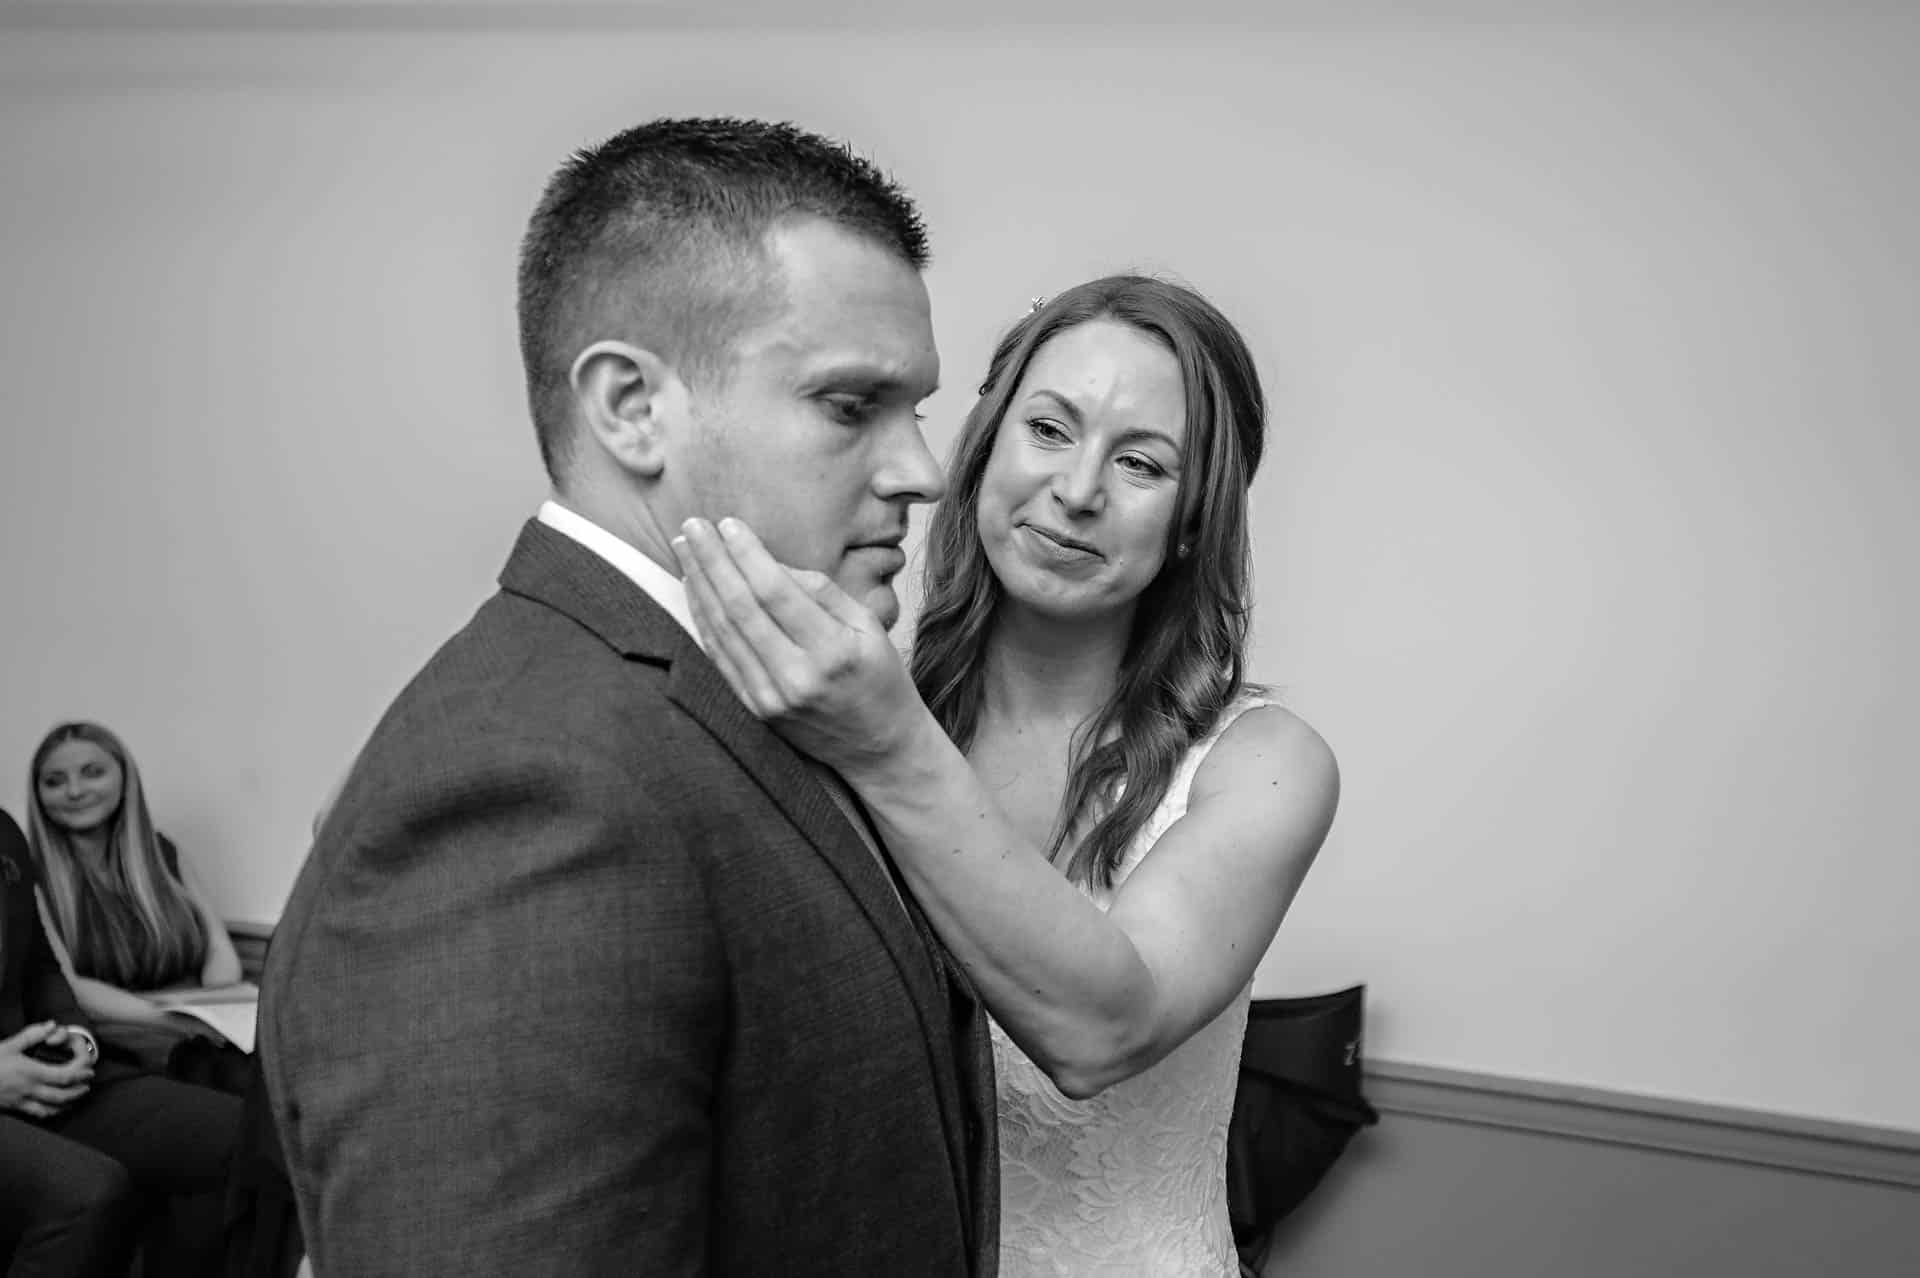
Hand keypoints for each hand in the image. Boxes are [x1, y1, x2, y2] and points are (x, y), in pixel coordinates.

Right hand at [0, 1022, 93, 1119]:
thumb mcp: (8, 1045)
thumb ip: (31, 1035)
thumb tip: (51, 1026)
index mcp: (31, 1072)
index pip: (64, 1076)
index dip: (80, 1075)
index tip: (88, 1071)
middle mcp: (29, 1089)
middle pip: (62, 1095)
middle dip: (78, 1091)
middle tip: (87, 1085)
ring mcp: (21, 1101)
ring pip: (52, 1108)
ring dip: (68, 1104)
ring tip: (76, 1097)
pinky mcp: (14, 1108)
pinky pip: (37, 1115)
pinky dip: (51, 1113)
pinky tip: (54, 1109)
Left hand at [673, 517, 927, 775]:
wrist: (878, 747)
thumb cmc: (879, 677)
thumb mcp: (869, 626)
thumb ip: (821, 591)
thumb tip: (769, 562)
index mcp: (833, 652)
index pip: (776, 592)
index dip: (747, 554)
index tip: (727, 523)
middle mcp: (797, 678)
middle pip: (740, 609)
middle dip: (712, 562)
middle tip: (692, 525)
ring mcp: (771, 699)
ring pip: (723, 632)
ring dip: (699, 586)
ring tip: (685, 549)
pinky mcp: (755, 711)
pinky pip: (719, 658)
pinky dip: (702, 620)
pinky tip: (694, 590)